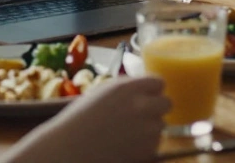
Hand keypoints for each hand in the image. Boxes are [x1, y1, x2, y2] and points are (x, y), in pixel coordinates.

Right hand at [4, 77, 168, 162]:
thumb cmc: (80, 120)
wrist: (68, 150)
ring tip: (127, 134)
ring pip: (161, 125)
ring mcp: (146, 130)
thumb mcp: (103, 93)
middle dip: (156, 109)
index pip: (159, 82)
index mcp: (128, 88)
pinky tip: (126, 147)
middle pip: (166, 103)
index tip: (145, 97)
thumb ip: (128, 88)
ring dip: (150, 128)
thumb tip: (148, 88)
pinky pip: (156, 144)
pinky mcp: (146, 151)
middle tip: (141, 117)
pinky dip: (146, 146)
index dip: (152, 91)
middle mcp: (140, 107)